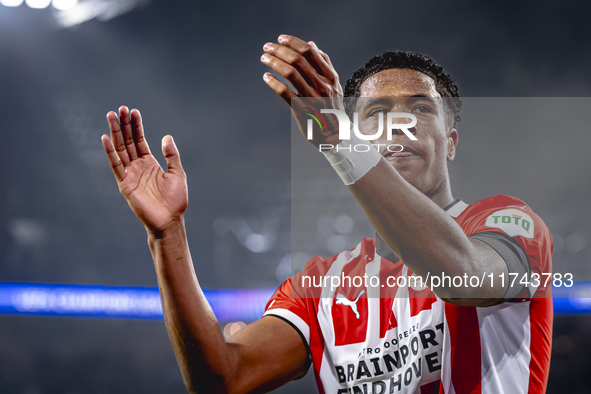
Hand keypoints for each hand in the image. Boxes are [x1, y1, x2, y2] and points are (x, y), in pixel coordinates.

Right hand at [101, 106, 187, 232]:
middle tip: (120, 108)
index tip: (133, 111)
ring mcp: (130, 174)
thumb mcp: (178, 173)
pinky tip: (106, 138)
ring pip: (120, 149)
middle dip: (123, 125)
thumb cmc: (175, 201)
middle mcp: (137, 167)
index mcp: (149, 163)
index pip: (139, 140)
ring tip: (111, 116)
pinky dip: (110, 152)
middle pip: (127, 142)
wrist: (170, 221)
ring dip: (114, 133)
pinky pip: (116, 165)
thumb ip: (172, 155)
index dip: (136, 126)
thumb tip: (166, 136)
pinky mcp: (124, 184)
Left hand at [261, 35, 344, 147]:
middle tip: (267, 47)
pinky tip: (266, 76)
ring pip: (290, 73)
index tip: (280, 39)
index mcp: (330, 76)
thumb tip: (311, 43)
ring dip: (274, 63)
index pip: (309, 51)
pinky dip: (273, 82)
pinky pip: (284, 92)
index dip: (293, 42)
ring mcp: (311, 97)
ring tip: (264, 58)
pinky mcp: (301, 109)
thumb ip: (324, 63)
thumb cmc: (331, 106)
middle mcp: (321, 85)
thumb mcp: (334, 84)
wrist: (333, 134)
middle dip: (279, 50)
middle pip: (297, 60)